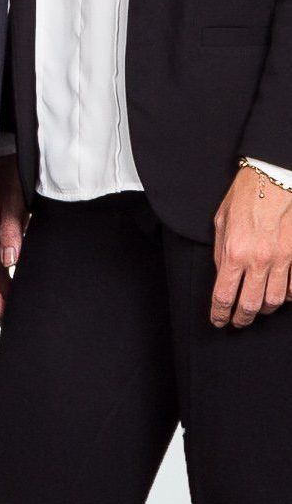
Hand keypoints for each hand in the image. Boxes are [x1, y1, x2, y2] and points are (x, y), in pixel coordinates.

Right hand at [0, 154, 29, 320]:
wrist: (7, 150)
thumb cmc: (6, 169)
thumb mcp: (9, 197)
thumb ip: (10, 227)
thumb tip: (10, 259)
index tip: (7, 319)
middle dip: (0, 302)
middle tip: (11, 325)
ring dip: (3, 291)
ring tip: (12, 312)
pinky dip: (5, 276)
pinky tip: (11, 285)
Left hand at [209, 163, 291, 328]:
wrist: (273, 181)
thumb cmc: (245, 198)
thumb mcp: (221, 224)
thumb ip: (222, 253)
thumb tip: (223, 277)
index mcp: (234, 252)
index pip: (224, 295)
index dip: (220, 313)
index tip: (218, 321)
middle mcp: (259, 260)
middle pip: (251, 304)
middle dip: (242, 318)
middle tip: (237, 322)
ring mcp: (283, 260)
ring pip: (276, 300)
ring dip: (264, 309)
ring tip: (256, 309)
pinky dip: (287, 295)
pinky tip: (279, 294)